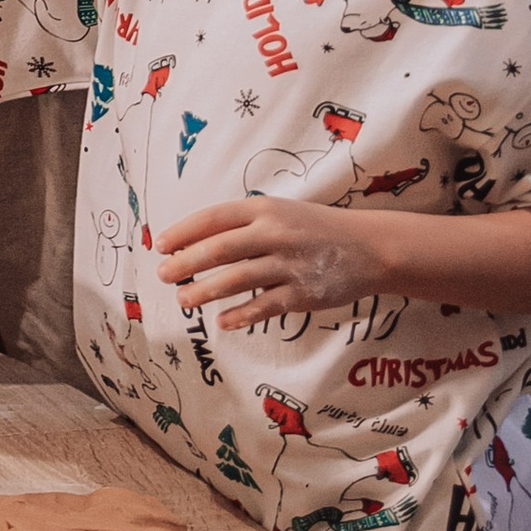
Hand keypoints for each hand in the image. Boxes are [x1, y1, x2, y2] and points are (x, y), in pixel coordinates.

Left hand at [156, 198, 390, 333]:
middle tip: (163, 275)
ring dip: (205, 291)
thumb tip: (194, 243)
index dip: (184, 231)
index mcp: (266, 209)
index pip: (214, 218)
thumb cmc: (315, 229)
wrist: (370, 247)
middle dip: (186, 263)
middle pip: (220, 248)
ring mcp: (289, 263)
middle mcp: (275, 233)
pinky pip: (264, 306)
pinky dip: (241, 315)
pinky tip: (222, 322)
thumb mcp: (281, 213)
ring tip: (183, 300)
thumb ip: (244, 224)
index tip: (161, 245)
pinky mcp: (302, 293)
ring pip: (237, 279)